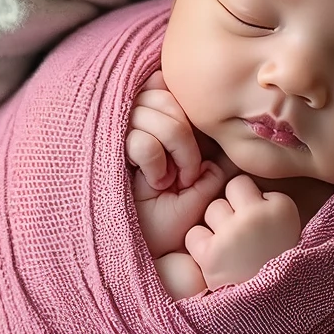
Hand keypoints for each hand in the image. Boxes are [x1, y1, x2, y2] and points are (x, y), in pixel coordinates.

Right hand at [130, 73, 228, 255]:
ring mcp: (120, 131)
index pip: (169, 86)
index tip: (193, 156)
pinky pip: (141, 141)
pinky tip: (151, 182)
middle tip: (185, 175)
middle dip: (185, 139)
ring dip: (171, 151)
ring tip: (167, 180)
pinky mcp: (108, 149)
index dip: (186, 115)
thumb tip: (224, 119)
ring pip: (154, 116)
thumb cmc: (174, 217)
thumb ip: (214, 150)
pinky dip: (155, 164)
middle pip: (168, 99)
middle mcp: (136, 117)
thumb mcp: (206, 182)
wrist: (149, 247)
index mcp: (158, 118)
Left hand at [184, 173, 302, 290]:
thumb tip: (229, 174)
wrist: (274, 309)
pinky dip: (201, 247)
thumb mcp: (285, 226)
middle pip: (230, 190)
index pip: (247, 184)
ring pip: (212, 210)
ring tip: (231, 250)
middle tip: (242, 236)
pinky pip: (194, 234)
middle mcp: (257, 215)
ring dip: (216, 227)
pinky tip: (216, 260)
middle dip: (232, 208)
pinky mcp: (211, 254)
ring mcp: (233, 234)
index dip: (248, 203)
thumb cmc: (276, 264)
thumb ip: (265, 201)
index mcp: (282, 206)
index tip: (258, 225)